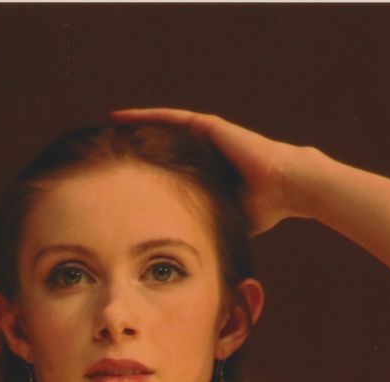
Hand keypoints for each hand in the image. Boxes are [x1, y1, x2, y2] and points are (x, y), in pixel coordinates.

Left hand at [107, 107, 305, 236]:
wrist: (286, 187)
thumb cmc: (262, 209)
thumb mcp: (223, 218)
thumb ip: (205, 227)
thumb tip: (189, 257)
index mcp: (206, 171)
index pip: (167, 168)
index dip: (145, 171)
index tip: (120, 178)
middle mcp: (203, 150)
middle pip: (161, 146)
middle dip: (135, 147)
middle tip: (103, 150)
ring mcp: (206, 136)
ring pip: (162, 129)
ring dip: (134, 126)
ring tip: (105, 127)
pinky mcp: (209, 126)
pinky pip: (171, 119)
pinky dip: (147, 116)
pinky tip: (122, 116)